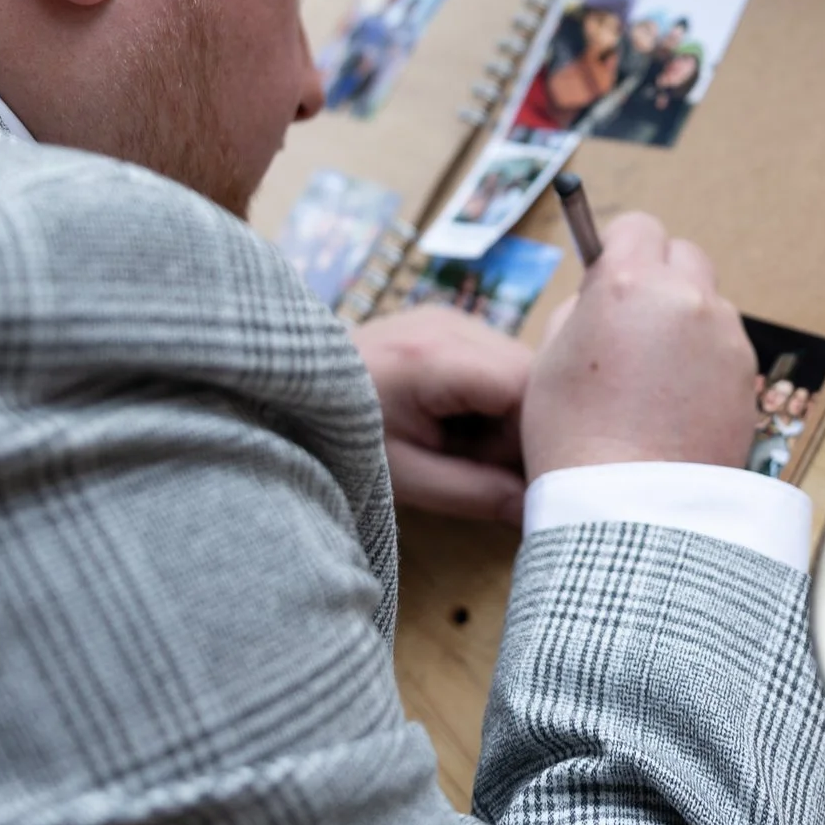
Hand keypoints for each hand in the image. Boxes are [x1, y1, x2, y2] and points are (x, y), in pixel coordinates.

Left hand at [353, 306, 531, 522]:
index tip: (513, 476)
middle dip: (522, 427)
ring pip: (519, 368)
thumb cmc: (340, 440)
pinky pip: (497, 361)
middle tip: (483, 466)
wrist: (286, 397)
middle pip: (530, 374)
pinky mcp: (447, 322)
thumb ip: (476, 492)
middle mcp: (451, 322)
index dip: (533, 436)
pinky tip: (456, 422)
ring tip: (463, 445)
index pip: (528, 387)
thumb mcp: (408, 479)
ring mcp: (450, 316)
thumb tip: (539, 508)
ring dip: (508, 414)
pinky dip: (491, 399)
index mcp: (435, 357)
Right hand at [521, 213, 758, 477]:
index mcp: (629, 282)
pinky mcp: (747, 376)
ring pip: (706, 304)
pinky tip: (677, 403)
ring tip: (653, 379)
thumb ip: (582, 308)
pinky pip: (723, 348)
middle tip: (631, 323)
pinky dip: (704, 362)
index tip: (609, 272)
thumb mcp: (550, 357)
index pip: (638, 226)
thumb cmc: (575, 437)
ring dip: (684, 322)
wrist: (632, 507)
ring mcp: (725, 336)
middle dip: (659, 277)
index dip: (620, 247)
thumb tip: (601, 295)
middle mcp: (686, 298)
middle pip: (683, 255)